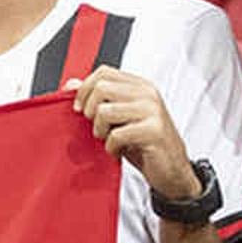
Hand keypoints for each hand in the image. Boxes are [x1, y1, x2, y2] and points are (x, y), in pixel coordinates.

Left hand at [69, 65, 198, 200]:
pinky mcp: (153, 131)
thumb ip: (96, 99)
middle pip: (101, 88)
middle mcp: (148, 94)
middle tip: (99, 128)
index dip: (84, 90)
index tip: (80, 109)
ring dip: (100, 131)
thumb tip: (70, 84)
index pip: (103, 72)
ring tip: (111, 140)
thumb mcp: (118, 118)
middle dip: (91, 112)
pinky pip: (116, 135)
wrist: (171, 169)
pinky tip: (120, 150)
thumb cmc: (143, 143)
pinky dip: (111, 147)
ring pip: (105, 111)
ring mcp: (153, 111)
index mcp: (139, 86)